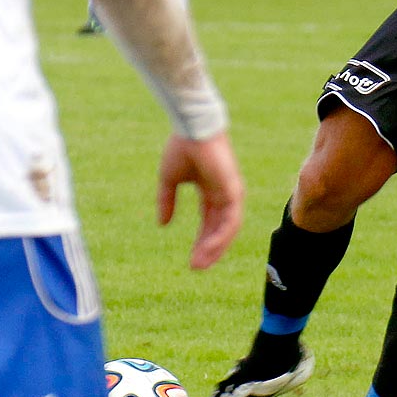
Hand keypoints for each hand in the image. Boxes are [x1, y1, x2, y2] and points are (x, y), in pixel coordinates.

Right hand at [157, 131, 243, 269]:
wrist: (191, 129)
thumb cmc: (182, 147)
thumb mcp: (169, 180)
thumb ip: (167, 201)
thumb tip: (162, 225)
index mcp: (211, 190)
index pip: (209, 222)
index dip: (201, 241)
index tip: (191, 260)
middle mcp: (224, 194)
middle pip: (219, 229)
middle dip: (208, 249)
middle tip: (196, 268)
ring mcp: (231, 193)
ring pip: (227, 229)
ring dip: (214, 248)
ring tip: (199, 264)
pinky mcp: (233, 191)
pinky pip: (230, 221)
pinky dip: (220, 237)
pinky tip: (208, 249)